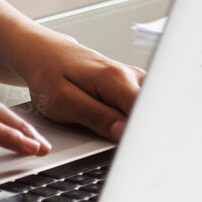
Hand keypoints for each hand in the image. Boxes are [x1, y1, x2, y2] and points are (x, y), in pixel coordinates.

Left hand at [9, 29, 145, 141]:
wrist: (46, 54)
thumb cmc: (50, 74)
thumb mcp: (64, 102)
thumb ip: (96, 117)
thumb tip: (123, 133)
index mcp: (116, 79)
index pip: (146, 110)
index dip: (144, 132)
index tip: (135, 147)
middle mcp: (131, 75)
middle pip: (155, 110)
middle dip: (148, 132)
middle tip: (130, 147)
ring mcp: (134, 79)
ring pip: (150, 109)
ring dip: (142, 125)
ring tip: (122, 134)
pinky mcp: (132, 85)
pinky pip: (143, 106)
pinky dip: (137, 120)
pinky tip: (124, 126)